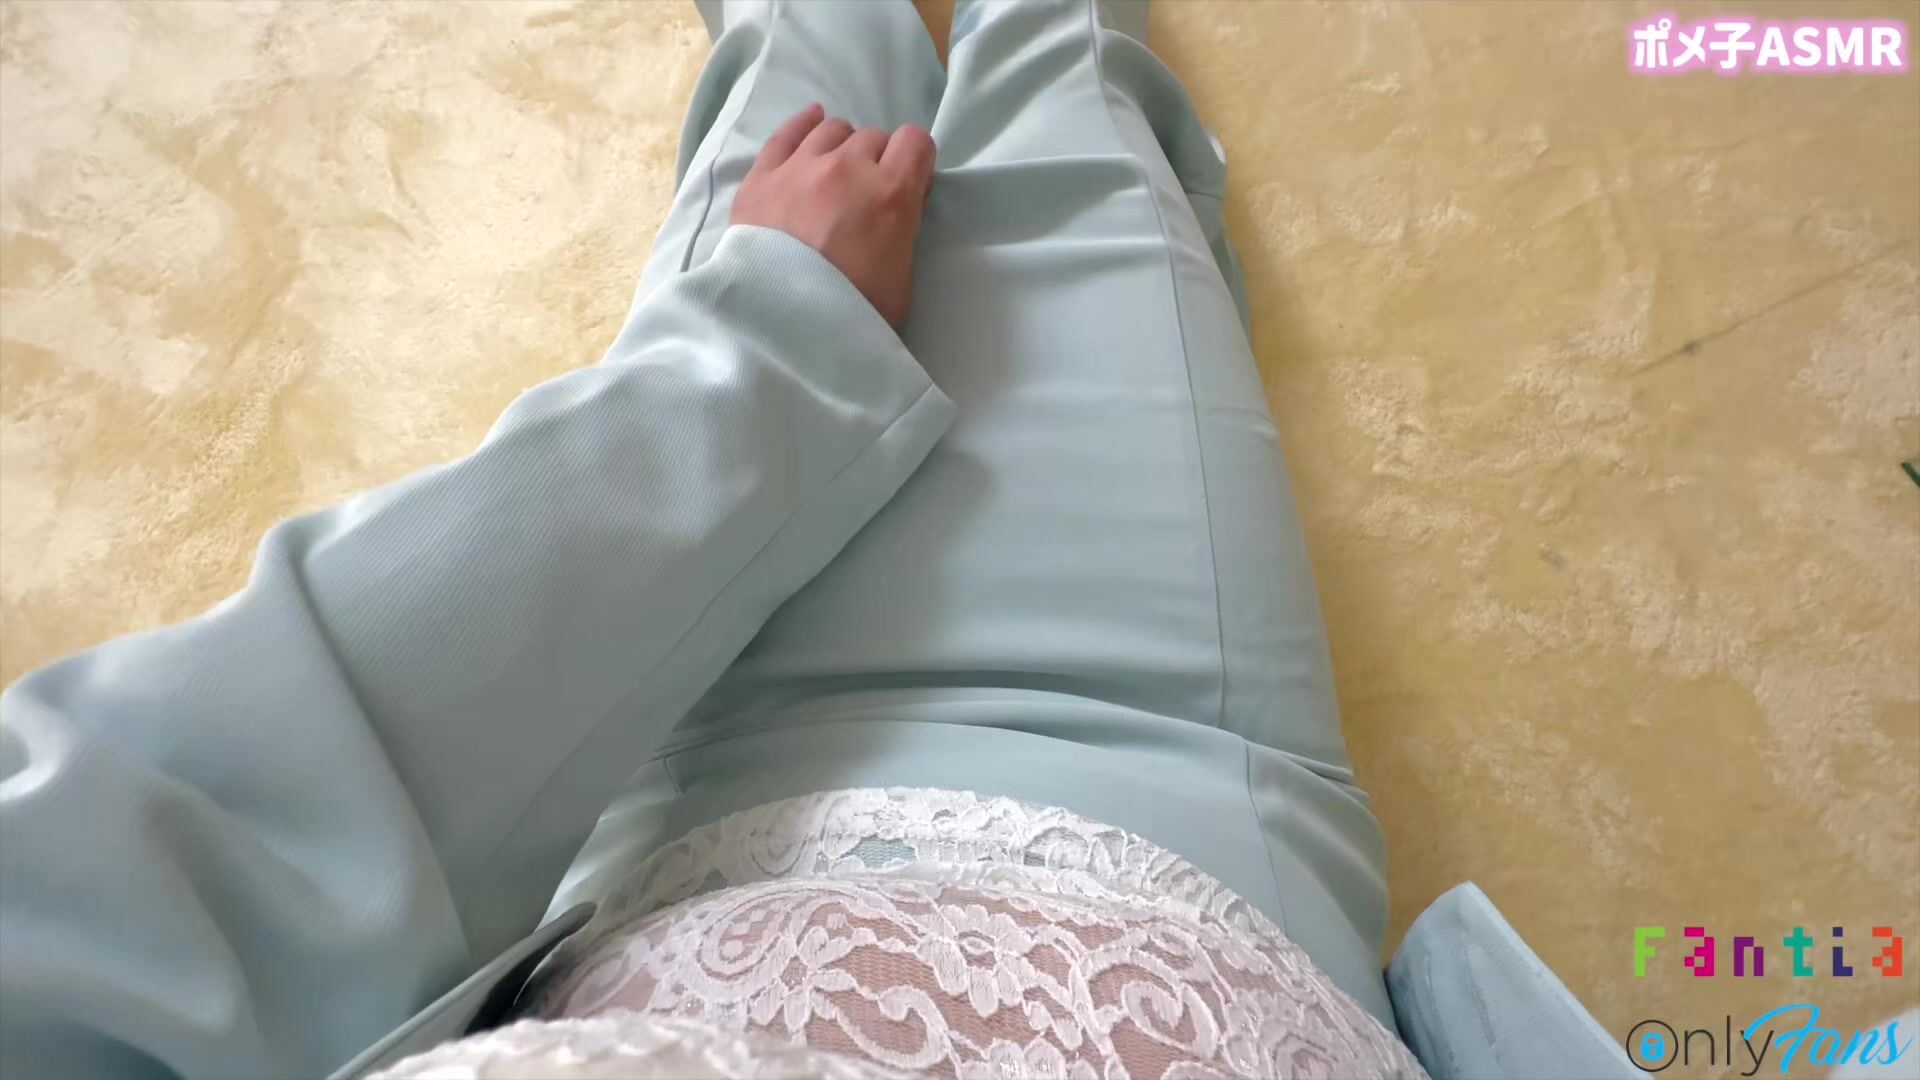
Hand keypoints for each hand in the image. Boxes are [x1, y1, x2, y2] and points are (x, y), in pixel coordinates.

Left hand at [730, 104, 935, 329]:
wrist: (777, 330)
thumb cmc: (851, 317)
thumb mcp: (902, 284)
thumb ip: (904, 235)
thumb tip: (897, 214)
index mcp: (890, 194)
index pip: (916, 142)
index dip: (916, 162)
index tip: (910, 185)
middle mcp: (847, 168)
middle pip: (873, 138)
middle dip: (876, 161)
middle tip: (866, 195)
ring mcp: (800, 168)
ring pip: (832, 130)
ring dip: (841, 147)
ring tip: (836, 174)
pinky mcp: (762, 178)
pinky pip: (786, 133)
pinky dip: (803, 125)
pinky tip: (812, 123)